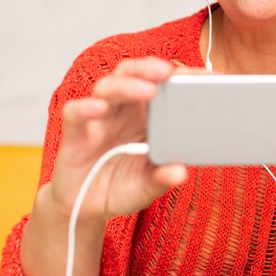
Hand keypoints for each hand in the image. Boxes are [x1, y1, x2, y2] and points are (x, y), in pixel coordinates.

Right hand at [47, 57, 206, 223]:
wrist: (87, 207)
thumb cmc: (121, 186)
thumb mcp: (148, 185)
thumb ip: (162, 177)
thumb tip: (180, 172)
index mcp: (146, 116)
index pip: (161, 86)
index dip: (178, 77)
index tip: (201, 76)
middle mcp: (122, 111)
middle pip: (132, 74)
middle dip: (149, 68)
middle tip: (167, 71)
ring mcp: (98, 118)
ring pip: (107, 87)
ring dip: (127, 85)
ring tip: (147, 90)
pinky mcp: (74, 133)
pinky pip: (75, 113)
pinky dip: (86, 108)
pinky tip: (99, 108)